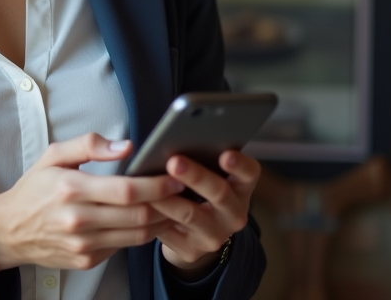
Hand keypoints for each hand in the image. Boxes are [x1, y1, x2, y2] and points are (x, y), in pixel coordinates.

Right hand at [0, 133, 184, 273]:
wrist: (9, 230)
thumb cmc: (34, 189)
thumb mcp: (53, 155)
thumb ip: (89, 144)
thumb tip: (125, 146)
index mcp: (71, 188)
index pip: (127, 190)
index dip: (157, 185)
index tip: (174, 177)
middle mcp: (78, 220)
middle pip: (138, 215)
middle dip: (167, 203)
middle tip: (181, 190)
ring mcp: (83, 244)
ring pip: (137, 236)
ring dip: (160, 221)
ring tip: (172, 206)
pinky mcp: (86, 260)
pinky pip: (123, 247)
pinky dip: (140, 235)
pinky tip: (148, 221)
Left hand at [149, 149, 260, 278]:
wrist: (194, 233)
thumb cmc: (199, 191)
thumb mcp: (209, 176)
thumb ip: (201, 160)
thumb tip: (173, 140)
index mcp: (241, 188)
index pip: (249, 174)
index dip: (239, 164)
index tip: (225, 154)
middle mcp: (234, 213)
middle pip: (218, 193)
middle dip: (195, 176)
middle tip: (174, 162)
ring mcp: (215, 235)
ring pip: (190, 214)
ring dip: (168, 199)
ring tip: (149, 185)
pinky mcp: (192, 250)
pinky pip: (169, 233)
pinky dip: (154, 217)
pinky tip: (141, 205)